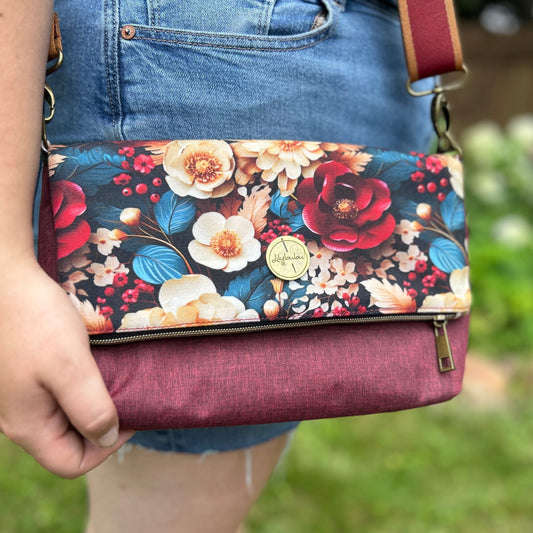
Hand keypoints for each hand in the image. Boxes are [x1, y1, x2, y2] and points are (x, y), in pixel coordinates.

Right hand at [0, 260, 134, 477]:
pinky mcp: (29, 372)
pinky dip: (83, 385)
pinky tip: (97, 365)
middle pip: (69, 441)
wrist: (9, 280)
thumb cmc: (36, 322)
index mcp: (27, 424)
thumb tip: (108, 438)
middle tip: (127, 396)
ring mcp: (24, 393)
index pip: (71, 463)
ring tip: (116, 379)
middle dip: (103, 424)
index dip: (107, 449)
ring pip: (66, 415)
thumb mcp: (70, 368)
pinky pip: (60, 392)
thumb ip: (90, 409)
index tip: (131, 417)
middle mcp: (22, 415)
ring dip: (94, 402)